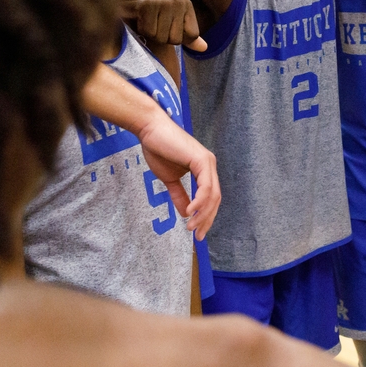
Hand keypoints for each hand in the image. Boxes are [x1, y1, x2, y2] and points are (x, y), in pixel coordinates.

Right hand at [125, 0, 206, 51]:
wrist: (127, 1)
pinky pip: (148, 32)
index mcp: (186, 5)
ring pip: (161, 37)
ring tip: (145, 20)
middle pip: (175, 39)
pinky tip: (138, 18)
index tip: (166, 26)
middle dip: (161, 37)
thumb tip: (204, 48)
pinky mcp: (146, 5)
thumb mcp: (173, 25)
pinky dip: (141, 30)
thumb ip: (188, 37)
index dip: (176, 37)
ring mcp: (162, 1)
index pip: (192, 36)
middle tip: (153, 24)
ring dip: (150, 34)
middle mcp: (177, 1)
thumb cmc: (152, 15)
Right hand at [135, 109, 220, 239]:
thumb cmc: (159, 150)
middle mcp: (210, 166)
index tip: (197, 232)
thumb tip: (185, 213)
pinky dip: (200, 201)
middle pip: (215, 199)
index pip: (211, 198)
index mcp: (204, 170)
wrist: (150, 131)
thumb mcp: (170, 179)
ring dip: (203, 213)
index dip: (206, 216)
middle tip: (197, 235)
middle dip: (207, 219)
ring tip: (191, 226)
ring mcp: (208, 162)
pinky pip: (205, 186)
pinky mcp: (202, 159)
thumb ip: (179, 195)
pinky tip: (191, 212)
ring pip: (212, 195)